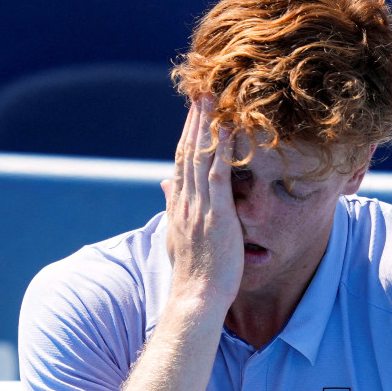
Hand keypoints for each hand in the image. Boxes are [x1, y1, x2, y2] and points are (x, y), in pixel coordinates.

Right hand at [160, 97, 243, 310]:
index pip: (180, 164)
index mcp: (178, 207)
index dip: (186, 136)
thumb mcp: (178, 236)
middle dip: (194, 122)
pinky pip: (219, 176)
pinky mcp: (217, 215)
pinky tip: (227, 130)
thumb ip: (172, 209)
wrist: (196, 298)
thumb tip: (164, 186)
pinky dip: (221, 150)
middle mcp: (185, 202)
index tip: (193, 114)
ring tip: (212, 99)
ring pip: (200, 158)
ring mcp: (199, 207)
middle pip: (187, 153)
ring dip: (206, 126)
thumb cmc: (193, 274)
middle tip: (201, 92)